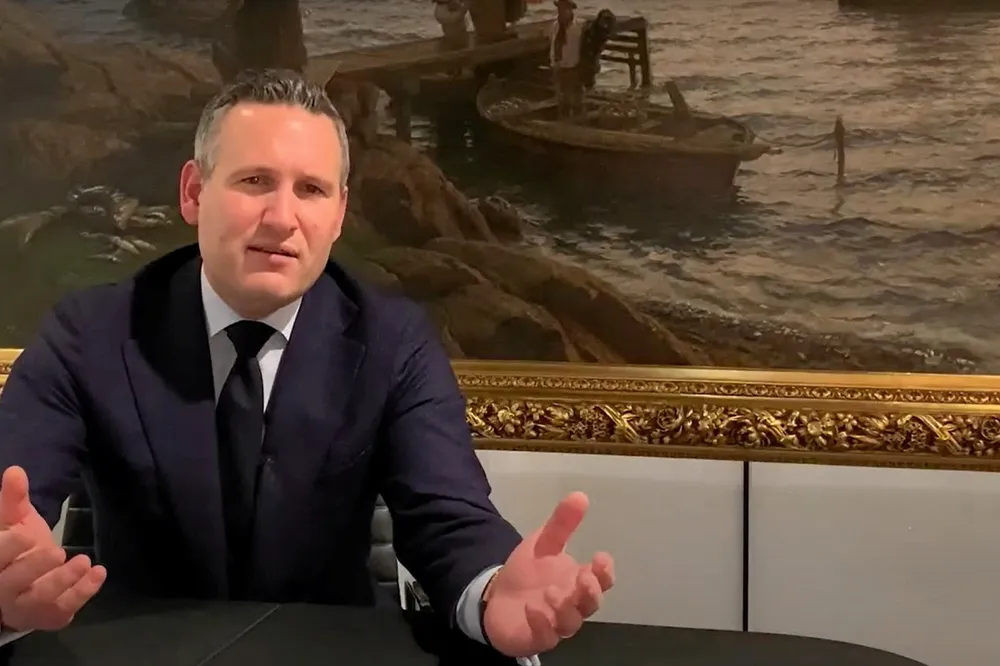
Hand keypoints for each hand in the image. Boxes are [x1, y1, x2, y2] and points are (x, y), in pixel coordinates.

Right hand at [0, 466, 106, 630]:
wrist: (21, 585)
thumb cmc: (16, 548)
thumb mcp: (13, 522)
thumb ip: (13, 499)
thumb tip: (15, 470)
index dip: (7, 548)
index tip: (23, 534)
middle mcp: (3, 590)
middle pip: (13, 582)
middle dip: (35, 568)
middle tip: (57, 552)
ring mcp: (25, 606)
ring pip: (40, 600)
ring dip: (63, 582)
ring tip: (83, 561)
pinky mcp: (48, 616)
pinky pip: (64, 609)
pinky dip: (83, 593)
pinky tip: (99, 573)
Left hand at [482, 492, 614, 657]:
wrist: (496, 596)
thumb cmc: (527, 572)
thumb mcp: (542, 543)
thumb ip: (561, 524)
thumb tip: (580, 495)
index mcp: (578, 581)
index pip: (602, 580)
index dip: (605, 572)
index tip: (601, 556)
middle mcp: (572, 604)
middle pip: (591, 604)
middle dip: (591, 592)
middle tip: (584, 577)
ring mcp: (555, 624)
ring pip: (570, 623)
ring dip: (564, 608)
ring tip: (550, 592)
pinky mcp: (535, 638)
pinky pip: (545, 637)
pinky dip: (541, 624)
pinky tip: (532, 609)